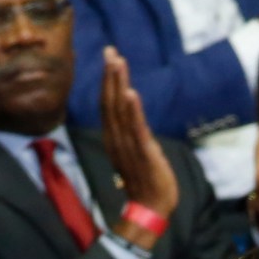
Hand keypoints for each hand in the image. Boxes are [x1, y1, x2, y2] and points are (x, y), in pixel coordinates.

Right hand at [99, 47, 178, 235]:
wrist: (150, 208)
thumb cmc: (145, 181)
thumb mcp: (135, 152)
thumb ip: (131, 134)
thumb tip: (133, 119)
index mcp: (114, 138)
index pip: (108, 104)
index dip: (108, 80)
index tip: (110, 58)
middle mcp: (117, 139)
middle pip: (110, 102)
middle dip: (111, 75)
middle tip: (111, 51)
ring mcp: (128, 146)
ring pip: (120, 110)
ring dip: (119, 85)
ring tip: (118, 63)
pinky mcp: (143, 152)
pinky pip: (136, 128)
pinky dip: (133, 110)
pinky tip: (130, 92)